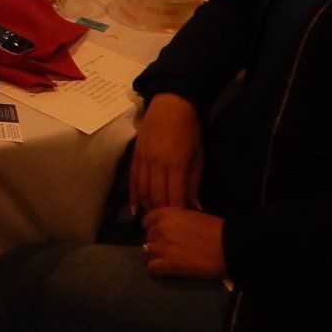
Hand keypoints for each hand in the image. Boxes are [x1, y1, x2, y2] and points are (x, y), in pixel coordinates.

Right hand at [130, 93, 202, 212]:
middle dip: (161, 214)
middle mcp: (157, 163)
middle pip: (156, 196)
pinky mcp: (135, 155)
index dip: (177, 213)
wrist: (171, 105)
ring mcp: (144, 159)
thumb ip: (194, 184)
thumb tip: (195, 208)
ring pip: (142, 190)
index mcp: (177, 164)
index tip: (181, 224)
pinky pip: (132, 179)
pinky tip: (135, 209)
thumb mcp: (198, 157)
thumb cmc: (190, 131)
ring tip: (151, 220)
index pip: (175, 196)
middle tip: (165, 226)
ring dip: (147, 207)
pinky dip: (133, 195)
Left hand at [141, 207, 225, 279]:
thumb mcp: (192, 215)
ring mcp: (164, 247)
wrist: (229, 246)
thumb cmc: (216, 229)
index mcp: (168, 213)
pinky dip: (157, 269)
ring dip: (155, 256)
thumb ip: (176, 221)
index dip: (153, 228)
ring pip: (146, 252)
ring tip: (166, 260)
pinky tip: (167, 269)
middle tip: (168, 249)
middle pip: (148, 237)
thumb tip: (170, 227)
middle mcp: (161, 228)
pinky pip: (152, 268)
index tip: (162, 234)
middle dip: (156, 242)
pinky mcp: (169, 264)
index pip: (147, 221)